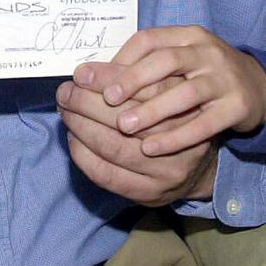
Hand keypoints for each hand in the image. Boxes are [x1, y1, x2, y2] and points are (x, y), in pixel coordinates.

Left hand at [57, 67, 215, 204]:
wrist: (200, 167)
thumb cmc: (172, 117)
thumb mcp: (164, 89)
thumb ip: (132, 76)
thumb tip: (88, 72)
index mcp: (184, 103)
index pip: (142, 87)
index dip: (106, 79)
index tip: (81, 73)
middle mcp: (179, 137)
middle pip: (124, 117)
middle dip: (86, 102)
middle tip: (65, 92)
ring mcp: (166, 169)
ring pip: (113, 147)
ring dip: (80, 127)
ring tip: (66, 112)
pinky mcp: (150, 192)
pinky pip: (107, 175)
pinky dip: (84, 155)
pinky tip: (74, 139)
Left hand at [95, 26, 265, 155]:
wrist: (259, 87)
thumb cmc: (206, 72)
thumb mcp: (181, 57)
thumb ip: (147, 62)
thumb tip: (98, 74)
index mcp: (188, 35)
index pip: (149, 39)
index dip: (121, 58)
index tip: (95, 77)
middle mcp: (207, 52)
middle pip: (165, 61)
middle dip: (132, 80)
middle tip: (106, 100)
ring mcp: (224, 78)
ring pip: (185, 93)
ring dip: (152, 111)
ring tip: (124, 126)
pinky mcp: (237, 106)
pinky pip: (205, 124)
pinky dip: (176, 137)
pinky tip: (151, 148)